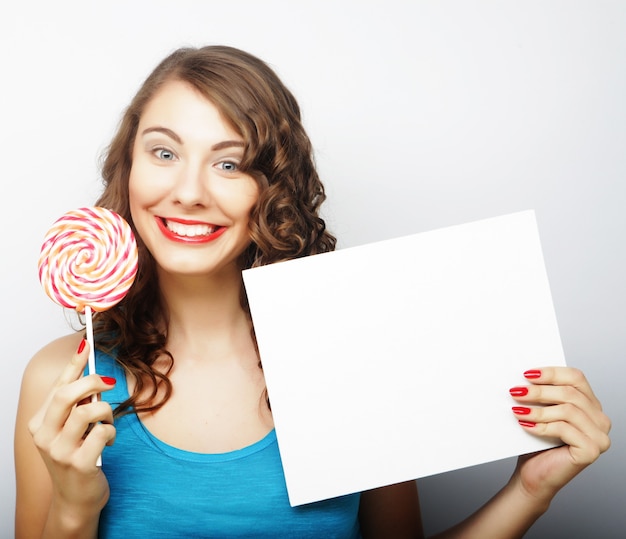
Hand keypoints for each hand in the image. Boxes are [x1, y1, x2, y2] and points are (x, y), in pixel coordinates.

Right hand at [27, 339, 116, 513]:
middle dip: (93, 382)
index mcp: (39, 423)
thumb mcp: (70, 429)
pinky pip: (102, 433)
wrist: (76, 499)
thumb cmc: (76, 457)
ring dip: (106, 412)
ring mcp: (60, 452)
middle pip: (68, 395)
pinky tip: (109, 440)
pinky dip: (111, 432)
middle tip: (109, 383)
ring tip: (107, 423)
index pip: (58, 386)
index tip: (86, 343)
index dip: (73, 363)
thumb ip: (76, 405)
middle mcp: (44, 436)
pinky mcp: (80, 464)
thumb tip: (93, 373)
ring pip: (88, 412)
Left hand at [508, 367, 610, 504]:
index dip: (551, 372)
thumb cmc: (537, 444)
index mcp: (590, 405)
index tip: (527, 374)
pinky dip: (542, 426)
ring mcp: (599, 436)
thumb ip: (544, 394)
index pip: (576, 377)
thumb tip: (526, 375)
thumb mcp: (542, 412)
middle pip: (571, 393)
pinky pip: (564, 429)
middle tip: (516, 391)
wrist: (534, 475)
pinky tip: (526, 426)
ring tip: (517, 410)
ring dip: (538, 409)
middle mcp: (600, 419)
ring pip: (568, 410)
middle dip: (540, 391)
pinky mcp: (591, 451)